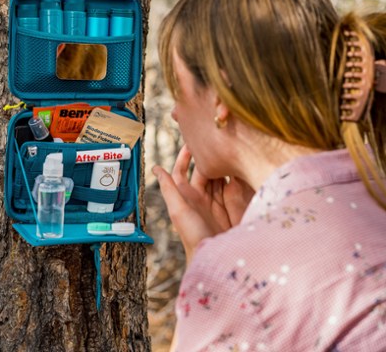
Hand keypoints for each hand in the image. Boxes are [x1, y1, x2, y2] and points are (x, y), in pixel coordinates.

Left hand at [152, 145, 253, 263]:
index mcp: (186, 196)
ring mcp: (216, 200)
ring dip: (220, 163)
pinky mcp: (231, 205)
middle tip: (212, 139)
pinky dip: (234, 175)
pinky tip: (238, 165)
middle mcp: (200, 196)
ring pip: (217, 176)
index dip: (184, 156)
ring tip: (225, 147)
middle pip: (202, 170)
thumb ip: (169, 189)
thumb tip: (156, 168)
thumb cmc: (192, 236)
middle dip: (205, 156)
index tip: (190, 141)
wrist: (215, 256)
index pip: (182, 171)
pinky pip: (232, 186)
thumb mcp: (178, 210)